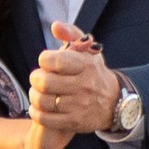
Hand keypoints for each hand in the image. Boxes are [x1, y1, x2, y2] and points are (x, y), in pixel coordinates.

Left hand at [31, 22, 125, 138]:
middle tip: (37, 78)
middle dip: (36, 78)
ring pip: (43, 101)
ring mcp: (79, 106)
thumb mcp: (88, 52)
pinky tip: (38, 107)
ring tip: (37, 92)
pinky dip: (36, 112)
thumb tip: (55, 25)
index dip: (44, 59)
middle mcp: (84, 86)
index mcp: (86, 66)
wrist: (114, 103)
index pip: (56, 61)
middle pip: (45, 82)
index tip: (45, 61)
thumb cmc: (94, 73)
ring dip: (34, 95)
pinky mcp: (74, 122)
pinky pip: (46, 118)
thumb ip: (72, 34)